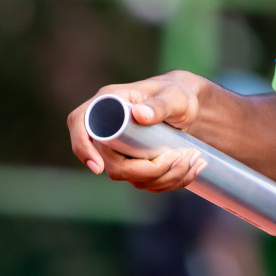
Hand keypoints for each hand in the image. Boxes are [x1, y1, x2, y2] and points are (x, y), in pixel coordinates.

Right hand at [66, 71, 213, 191]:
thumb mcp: (174, 96)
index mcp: (109, 103)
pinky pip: (146, 181)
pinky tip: (192, 168)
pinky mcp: (134, 163)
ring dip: (165, 176)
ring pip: (131, 177)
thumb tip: (139, 115)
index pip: (80, 124)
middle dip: (147, 170)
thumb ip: (160, 104)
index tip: (98, 167)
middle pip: (110, 163)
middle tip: (180, 156)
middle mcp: (109, 127)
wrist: (190, 105)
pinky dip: (170, 180)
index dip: (83, 147)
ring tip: (195, 157)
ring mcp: (120, 149)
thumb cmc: (179, 93)